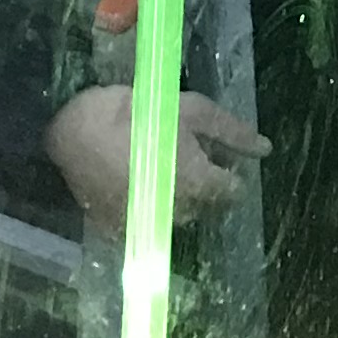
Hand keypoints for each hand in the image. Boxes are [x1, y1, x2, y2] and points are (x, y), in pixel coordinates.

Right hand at [40, 85, 270, 234]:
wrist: (71, 133)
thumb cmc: (135, 114)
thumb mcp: (190, 109)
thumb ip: (231, 132)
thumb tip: (266, 149)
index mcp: (201, 184)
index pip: (234, 191)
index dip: (228, 168)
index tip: (215, 150)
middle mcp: (181, 212)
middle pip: (207, 203)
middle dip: (204, 179)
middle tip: (184, 148)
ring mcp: (150, 223)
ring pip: (179, 212)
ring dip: (177, 191)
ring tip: (160, 160)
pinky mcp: (123, 228)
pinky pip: (148, 218)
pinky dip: (148, 201)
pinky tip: (135, 176)